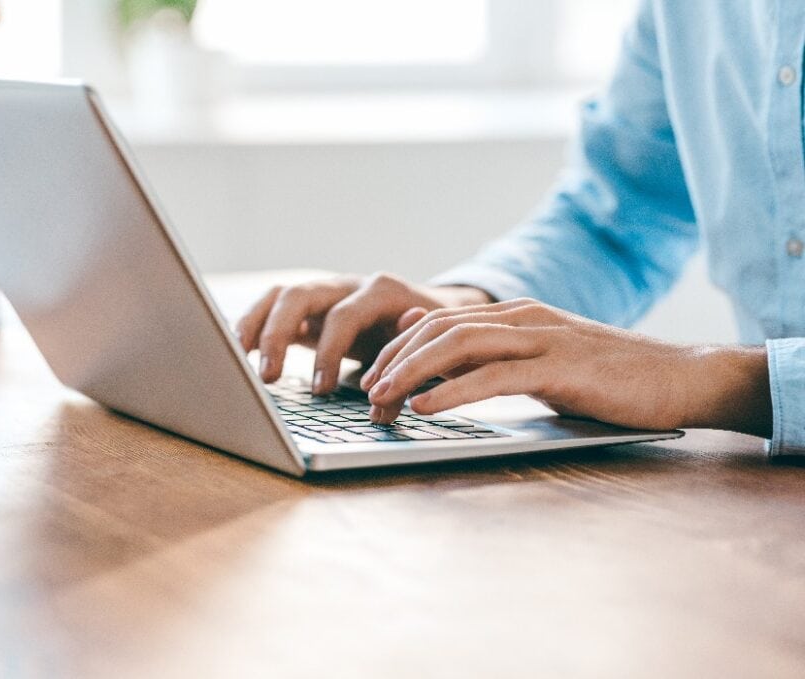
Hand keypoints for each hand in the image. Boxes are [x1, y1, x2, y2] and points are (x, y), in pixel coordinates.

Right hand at [235, 272, 491, 393]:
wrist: (437, 313)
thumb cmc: (432, 337)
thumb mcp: (430, 349)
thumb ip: (410, 365)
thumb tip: (392, 383)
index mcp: (381, 292)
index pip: (344, 316)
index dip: (329, 353)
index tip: (321, 390)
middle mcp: (348, 285)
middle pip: (300, 295)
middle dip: (278, 335)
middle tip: (267, 376)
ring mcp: (326, 293)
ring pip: (280, 295)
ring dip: (255, 324)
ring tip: (237, 356)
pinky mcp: (311, 308)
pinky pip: (274, 307)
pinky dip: (254, 324)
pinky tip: (237, 350)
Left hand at [363, 298, 772, 436]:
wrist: (679, 378)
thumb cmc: (608, 378)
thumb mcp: (540, 363)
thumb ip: (493, 356)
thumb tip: (436, 353)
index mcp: (515, 315)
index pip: (439, 322)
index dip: (398, 348)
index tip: (371, 377)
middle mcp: (522, 318)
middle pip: (439, 329)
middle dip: (394, 359)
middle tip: (365, 392)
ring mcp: (542, 338)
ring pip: (458, 345)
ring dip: (412, 373)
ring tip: (381, 398)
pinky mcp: (560, 367)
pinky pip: (494, 376)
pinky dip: (452, 391)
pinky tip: (425, 407)